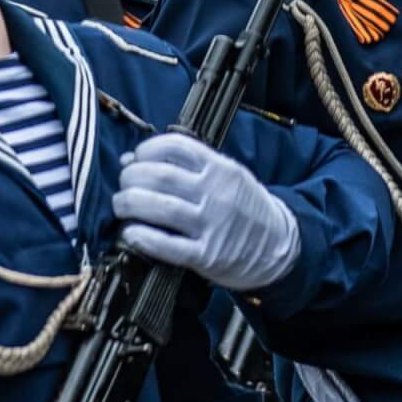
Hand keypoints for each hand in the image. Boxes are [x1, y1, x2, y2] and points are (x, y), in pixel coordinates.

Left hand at [114, 133, 297, 290]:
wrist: (280, 245)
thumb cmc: (243, 207)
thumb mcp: (224, 177)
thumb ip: (184, 166)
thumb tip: (130, 159)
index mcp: (221, 169)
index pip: (175, 146)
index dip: (146, 150)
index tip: (135, 158)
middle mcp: (217, 194)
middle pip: (160, 177)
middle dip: (130, 178)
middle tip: (124, 185)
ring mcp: (212, 225)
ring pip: (160, 208)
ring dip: (129, 204)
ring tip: (121, 205)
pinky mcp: (207, 255)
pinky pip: (167, 245)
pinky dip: (142, 237)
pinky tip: (130, 233)